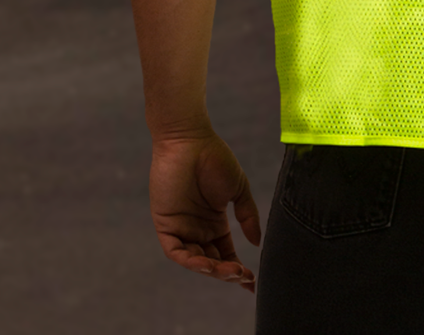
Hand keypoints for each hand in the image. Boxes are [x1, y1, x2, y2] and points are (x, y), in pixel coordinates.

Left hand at [149, 131, 261, 289]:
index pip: (226, 254)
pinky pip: (176, 252)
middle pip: (212, 261)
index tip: (252, 282)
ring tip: (231, 271)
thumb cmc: (214, 158)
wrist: (190, 141)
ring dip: (212, 270)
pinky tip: (207, 264)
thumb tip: (257, 242)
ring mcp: (181, 229)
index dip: (237, 269)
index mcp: (214, 222)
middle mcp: (198, 229)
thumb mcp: (238, 189)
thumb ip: (248, 215)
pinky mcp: (166, 225)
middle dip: (227, 273)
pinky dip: (191, 260)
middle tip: (243, 276)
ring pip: (195, 260)